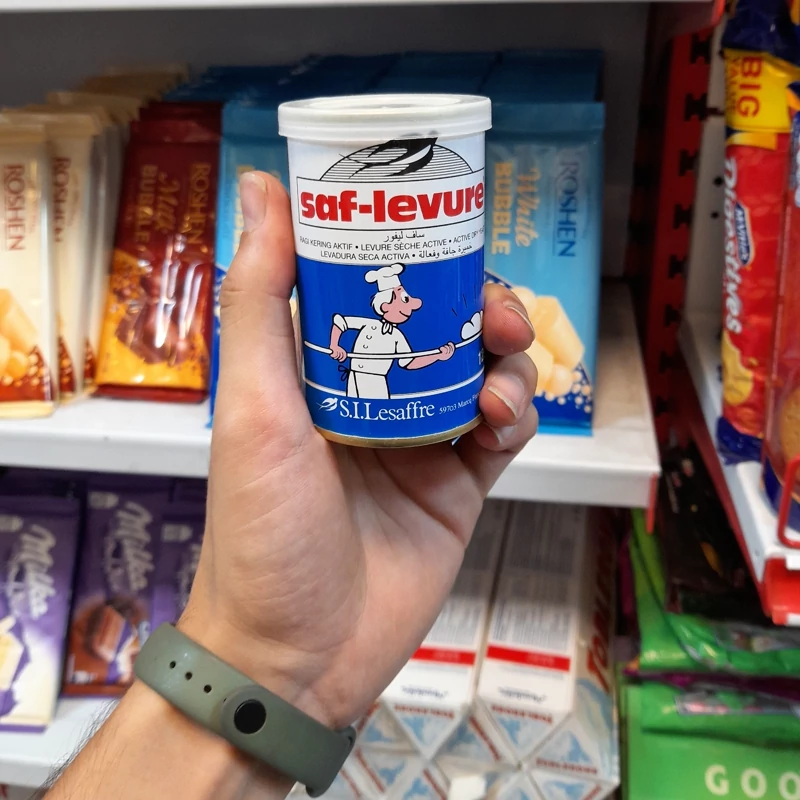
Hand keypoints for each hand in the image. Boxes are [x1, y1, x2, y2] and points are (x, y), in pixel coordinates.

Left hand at [181, 172, 537, 729]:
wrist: (302, 654)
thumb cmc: (264, 531)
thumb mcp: (255, 407)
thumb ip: (261, 300)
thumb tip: (260, 187)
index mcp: (320, 370)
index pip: (374, 288)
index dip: (413, 253)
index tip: (446, 227)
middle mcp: (374, 396)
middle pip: (443, 326)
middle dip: (480, 307)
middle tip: (498, 311)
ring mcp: (421, 440)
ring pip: (484, 371)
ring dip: (506, 360)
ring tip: (502, 376)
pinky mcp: (459, 485)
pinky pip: (503, 431)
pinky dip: (515, 414)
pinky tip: (502, 421)